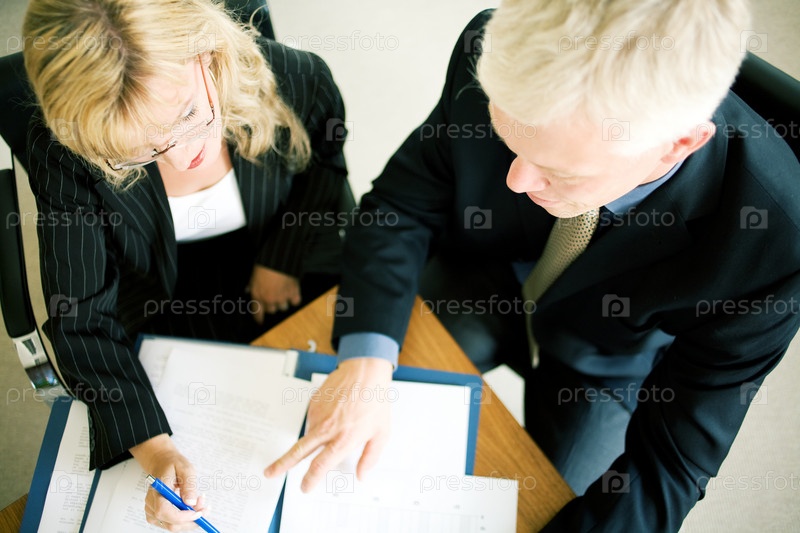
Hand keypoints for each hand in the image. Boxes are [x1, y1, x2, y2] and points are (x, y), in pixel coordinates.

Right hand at [130, 434, 206, 530]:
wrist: (162, 464)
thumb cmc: (173, 465)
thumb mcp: (185, 469)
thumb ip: (188, 485)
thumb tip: (191, 503)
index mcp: (157, 490)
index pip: (163, 510)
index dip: (182, 517)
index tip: (198, 513)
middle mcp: (151, 503)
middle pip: (170, 523)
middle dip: (191, 520)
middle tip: (205, 508)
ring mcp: (152, 511)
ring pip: (172, 526)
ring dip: (190, 520)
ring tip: (200, 503)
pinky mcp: (156, 515)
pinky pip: (172, 523)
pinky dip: (185, 519)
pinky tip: (192, 507)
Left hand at [248, 265, 301, 322]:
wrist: (279, 259)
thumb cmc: (264, 264)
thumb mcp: (253, 275)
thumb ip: (252, 285)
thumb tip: (247, 290)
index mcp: (257, 295)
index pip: (257, 312)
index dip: (258, 318)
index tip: (260, 322)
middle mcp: (269, 299)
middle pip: (272, 310)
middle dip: (272, 305)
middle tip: (274, 298)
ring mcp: (282, 297)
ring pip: (283, 307)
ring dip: (283, 302)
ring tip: (284, 294)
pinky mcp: (293, 293)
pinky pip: (295, 302)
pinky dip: (294, 298)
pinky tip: (293, 294)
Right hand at [264, 357, 392, 491]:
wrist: (365, 372)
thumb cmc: (376, 400)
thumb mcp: (381, 433)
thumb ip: (370, 457)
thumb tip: (362, 475)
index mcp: (343, 439)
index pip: (321, 465)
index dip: (310, 479)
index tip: (304, 487)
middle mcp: (327, 429)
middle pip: (298, 452)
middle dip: (282, 465)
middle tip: (271, 473)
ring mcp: (318, 415)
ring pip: (308, 435)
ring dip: (314, 438)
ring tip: (337, 425)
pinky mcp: (314, 404)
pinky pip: (314, 420)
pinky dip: (321, 422)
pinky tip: (336, 415)